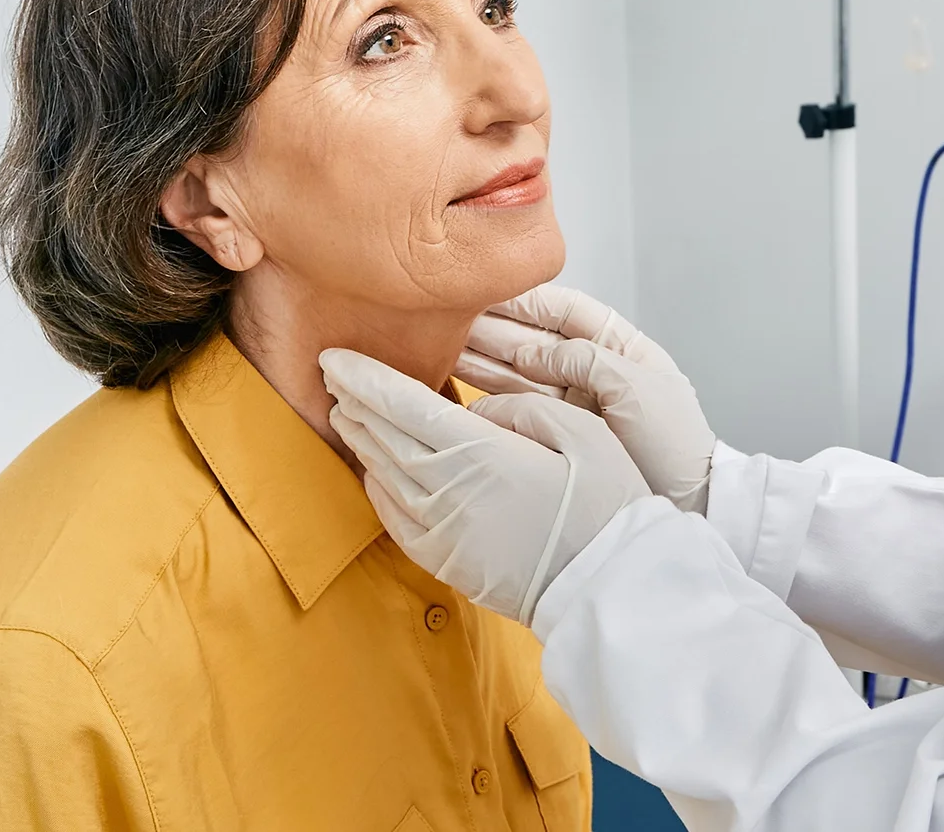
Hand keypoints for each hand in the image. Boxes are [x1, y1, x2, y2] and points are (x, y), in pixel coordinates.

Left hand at [323, 348, 649, 625]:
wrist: (608, 586)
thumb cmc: (606, 507)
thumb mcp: (584, 434)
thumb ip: (523, 409)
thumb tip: (478, 408)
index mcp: (482, 454)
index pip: (405, 405)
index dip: (365, 379)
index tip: (335, 358)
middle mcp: (450, 492)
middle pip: (385, 437)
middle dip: (355, 402)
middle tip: (334, 376)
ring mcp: (442, 531)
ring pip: (384, 475)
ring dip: (361, 440)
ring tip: (346, 413)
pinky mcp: (446, 561)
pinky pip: (394, 519)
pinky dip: (376, 488)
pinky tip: (372, 471)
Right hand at [456, 285, 716, 515]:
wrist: (687, 503)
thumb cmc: (675, 444)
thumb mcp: (637, 389)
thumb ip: (585, 361)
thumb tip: (530, 354)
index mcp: (621, 347)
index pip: (566, 311)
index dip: (526, 300)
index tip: (487, 289)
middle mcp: (592, 371)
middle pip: (534, 339)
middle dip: (492, 327)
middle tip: (448, 317)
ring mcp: (573, 403)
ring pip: (518, 371)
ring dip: (481, 356)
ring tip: (440, 343)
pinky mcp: (558, 432)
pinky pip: (518, 404)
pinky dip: (488, 391)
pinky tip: (458, 379)